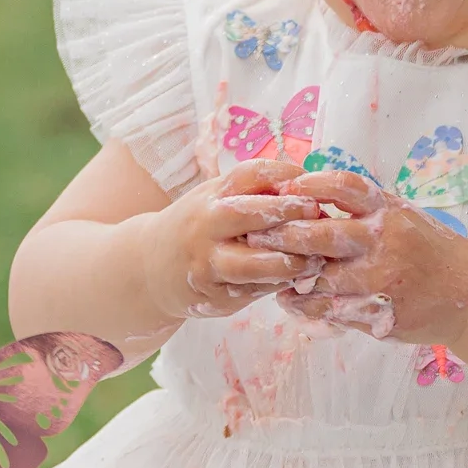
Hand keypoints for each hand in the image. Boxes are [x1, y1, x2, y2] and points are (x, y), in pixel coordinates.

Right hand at [143, 159, 326, 320]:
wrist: (149, 267)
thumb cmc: (199, 227)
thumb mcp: (217, 200)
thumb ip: (255, 194)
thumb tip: (310, 187)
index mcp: (211, 195)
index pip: (251, 173)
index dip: (286, 175)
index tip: (311, 182)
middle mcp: (206, 225)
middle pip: (249, 214)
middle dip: (288, 212)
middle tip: (318, 215)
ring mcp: (207, 262)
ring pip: (253, 263)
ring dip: (289, 262)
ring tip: (314, 261)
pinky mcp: (213, 294)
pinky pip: (252, 291)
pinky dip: (277, 285)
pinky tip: (296, 280)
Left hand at [243, 170, 467, 343]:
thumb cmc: (434, 252)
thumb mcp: (406, 217)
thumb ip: (367, 208)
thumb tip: (314, 192)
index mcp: (390, 211)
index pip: (343, 187)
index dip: (309, 185)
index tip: (286, 188)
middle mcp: (384, 242)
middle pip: (320, 233)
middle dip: (282, 233)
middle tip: (254, 232)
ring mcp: (380, 279)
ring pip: (318, 276)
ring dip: (288, 274)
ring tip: (268, 271)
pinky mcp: (378, 311)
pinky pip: (329, 309)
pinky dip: (305, 305)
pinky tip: (291, 300)